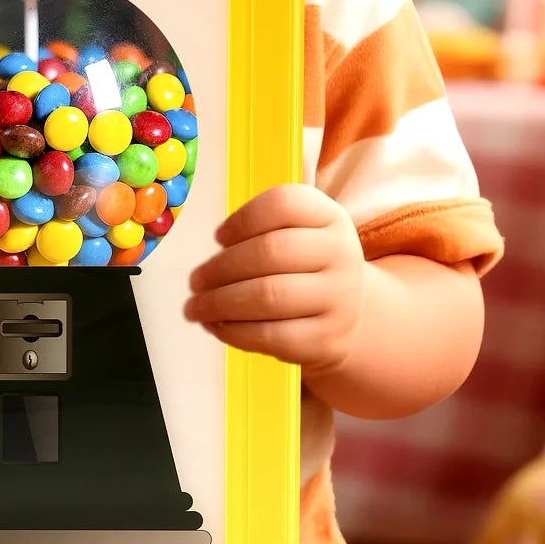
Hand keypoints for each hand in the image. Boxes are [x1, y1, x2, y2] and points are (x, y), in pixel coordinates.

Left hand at [183, 183, 366, 374]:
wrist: (349, 315)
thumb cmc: (305, 266)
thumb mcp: (298, 233)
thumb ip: (260, 231)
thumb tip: (214, 253)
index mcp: (329, 216)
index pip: (284, 204)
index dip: (242, 219)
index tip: (218, 237)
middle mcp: (341, 253)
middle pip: (271, 251)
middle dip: (221, 267)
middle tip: (195, 280)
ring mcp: (339, 298)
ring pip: (269, 296)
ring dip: (220, 302)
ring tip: (195, 307)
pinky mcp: (327, 339)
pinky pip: (272, 335)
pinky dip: (235, 331)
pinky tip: (216, 326)